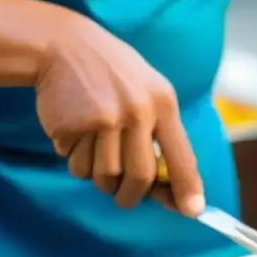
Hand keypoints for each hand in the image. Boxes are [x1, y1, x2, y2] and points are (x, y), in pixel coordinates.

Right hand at [35, 14, 204, 216]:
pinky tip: (75, 135)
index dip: (187, 188)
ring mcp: (104, 118)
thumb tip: (170, 185)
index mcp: (162, 103)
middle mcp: (137, 111)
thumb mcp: (147, 90)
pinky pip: (76, 164)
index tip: (192, 211)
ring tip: (93, 151)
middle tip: (123, 197)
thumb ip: (160, 132)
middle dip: (131, 195)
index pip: (181, 155)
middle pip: (140, 176)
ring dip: (98, 176)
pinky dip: (75, 159)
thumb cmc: (111, 73)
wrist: (63, 46)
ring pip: (105, 175)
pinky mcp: (73, 125)